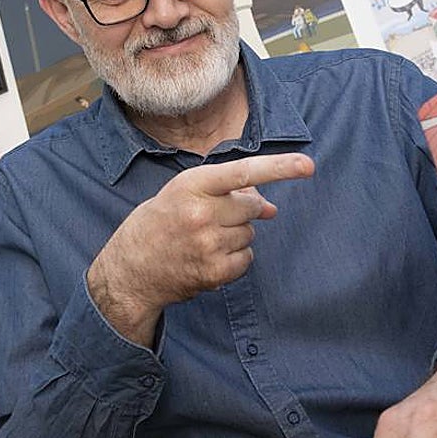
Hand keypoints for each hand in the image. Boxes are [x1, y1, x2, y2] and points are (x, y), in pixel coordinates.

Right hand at [86, 153, 314, 345]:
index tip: (307, 165)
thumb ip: (225, 193)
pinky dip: (235, 259)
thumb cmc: (158, 224)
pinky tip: (208, 257)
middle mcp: (200, 213)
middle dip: (242, 211)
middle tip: (213, 218)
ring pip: (249, 234)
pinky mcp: (214, 272)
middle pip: (251, 206)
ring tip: (203, 240)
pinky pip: (246, 259)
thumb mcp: (183, 195)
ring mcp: (208, 245)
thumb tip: (271, 207)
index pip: (244, 171)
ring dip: (236, 236)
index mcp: (190, 185)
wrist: (129, 271)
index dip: (279, 167)